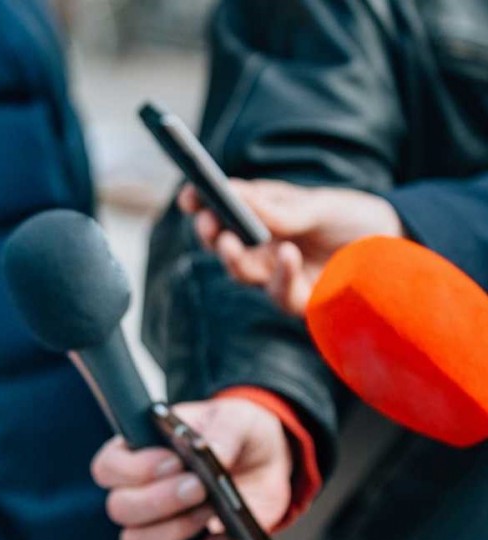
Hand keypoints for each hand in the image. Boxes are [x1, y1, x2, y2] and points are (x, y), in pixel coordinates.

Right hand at [92, 399, 291, 539]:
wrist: (267, 462)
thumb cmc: (236, 433)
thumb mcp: (234, 418)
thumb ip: (222, 430)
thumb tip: (211, 452)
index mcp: (139, 453)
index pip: (108, 467)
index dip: (132, 469)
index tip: (173, 461)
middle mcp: (142, 492)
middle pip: (120, 509)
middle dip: (158, 500)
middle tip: (198, 486)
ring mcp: (163, 527)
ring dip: (175, 530)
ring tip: (212, 510)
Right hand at [180, 179, 403, 315]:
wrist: (396, 245)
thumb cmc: (351, 217)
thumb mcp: (318, 204)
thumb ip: (279, 209)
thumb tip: (235, 195)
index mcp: (260, 215)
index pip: (221, 209)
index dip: (200, 203)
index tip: (188, 196)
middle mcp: (262, 246)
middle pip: (223, 244)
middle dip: (209, 234)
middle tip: (207, 223)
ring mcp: (277, 274)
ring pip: (242, 271)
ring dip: (232, 257)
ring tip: (231, 241)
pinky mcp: (299, 300)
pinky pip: (280, 293)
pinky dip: (279, 275)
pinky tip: (286, 255)